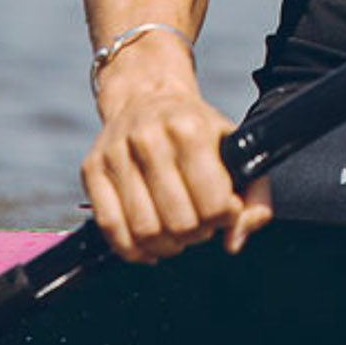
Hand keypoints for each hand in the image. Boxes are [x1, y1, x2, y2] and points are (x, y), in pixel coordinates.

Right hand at [82, 70, 271, 263]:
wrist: (146, 95)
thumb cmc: (196, 128)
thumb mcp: (234, 145)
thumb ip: (254, 194)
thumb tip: (235, 241)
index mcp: (190, 128)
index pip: (214, 202)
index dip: (224, 218)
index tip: (224, 211)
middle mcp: (149, 137)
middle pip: (180, 221)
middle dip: (197, 234)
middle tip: (200, 225)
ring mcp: (116, 153)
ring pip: (144, 230)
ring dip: (167, 245)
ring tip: (177, 234)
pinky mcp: (91, 169)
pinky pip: (110, 228)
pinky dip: (132, 249)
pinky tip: (149, 244)